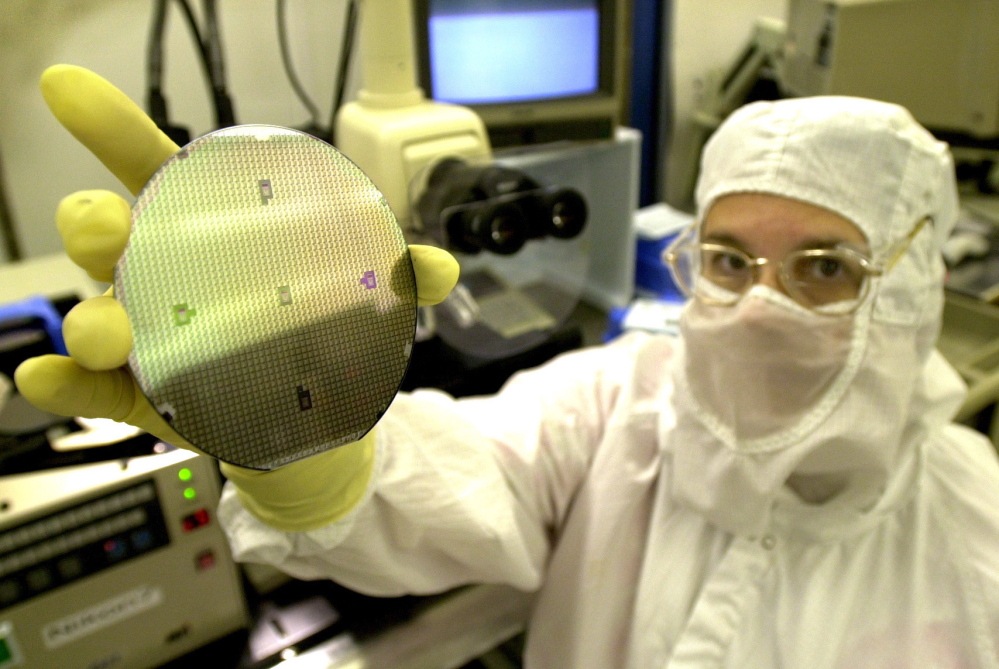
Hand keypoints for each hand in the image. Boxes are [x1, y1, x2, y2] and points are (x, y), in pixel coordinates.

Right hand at [14, 65, 458, 452]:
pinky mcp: (136, 396)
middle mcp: (160, 276)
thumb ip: (393, 276)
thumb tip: (442, 268)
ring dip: (92, 318)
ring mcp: (143, 337)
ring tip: (107, 332)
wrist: (297, 413)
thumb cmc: (307, 330)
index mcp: (205, 233)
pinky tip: (46, 382)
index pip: (156, 169)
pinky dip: (64, 385)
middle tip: (105, 227)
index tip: (68, 90)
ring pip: (99, 314)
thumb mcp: (347, 295)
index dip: (112, 128)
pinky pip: (90, 390)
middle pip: (108, 234)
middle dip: (93, 222)